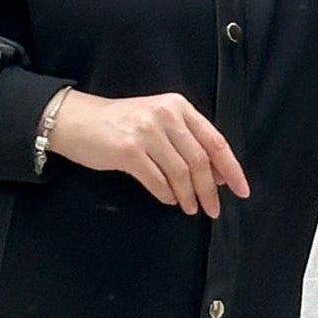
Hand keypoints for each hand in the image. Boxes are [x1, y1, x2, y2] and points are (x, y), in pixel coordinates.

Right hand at [47, 87, 249, 215]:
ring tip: (190, 209)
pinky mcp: (127, 150)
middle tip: (214, 210)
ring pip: (181, 172)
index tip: (241, 190)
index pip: (214, 140)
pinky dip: (167, 194)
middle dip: (210, 190)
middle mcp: (165, 115)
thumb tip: (216, 175)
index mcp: (178, 107)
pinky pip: (157, 180)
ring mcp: (146, 131)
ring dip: (189, 196)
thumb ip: (186, 141)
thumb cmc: (119, 124)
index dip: (231, 168)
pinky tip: (170, 200)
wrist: (76, 120)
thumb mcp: (157, 122)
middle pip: (200, 160)